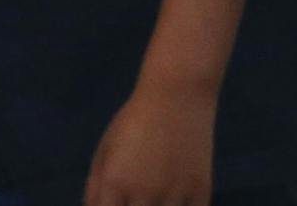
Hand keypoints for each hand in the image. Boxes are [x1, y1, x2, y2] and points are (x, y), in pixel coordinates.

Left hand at [83, 79, 215, 205]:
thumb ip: (95, 186)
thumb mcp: (105, 150)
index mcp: (115, 182)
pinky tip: (174, 201)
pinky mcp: (201, 195)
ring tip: (153, 197)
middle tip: (133, 198)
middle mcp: (143, 193)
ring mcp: (174, 196)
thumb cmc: (133, 123)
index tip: (115, 204)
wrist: (175, 100)